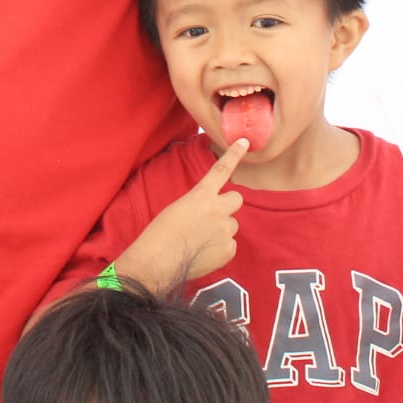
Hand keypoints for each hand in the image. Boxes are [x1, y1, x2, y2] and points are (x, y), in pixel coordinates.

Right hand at [141, 139, 247, 282]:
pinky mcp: (228, 249)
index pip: (221, 170)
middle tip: (213, 216)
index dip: (234, 155)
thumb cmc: (160, 233)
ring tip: (200, 240)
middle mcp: (217, 209)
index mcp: (201, 195)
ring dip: (221, 230)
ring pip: (231, 225)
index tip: (245, 142)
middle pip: (236, 199)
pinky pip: (230, 245)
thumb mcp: (177, 208)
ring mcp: (225, 230)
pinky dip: (220, 249)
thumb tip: (210, 214)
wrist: (158, 261)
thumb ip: (198, 204)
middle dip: (228, 205)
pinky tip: (204, 253)